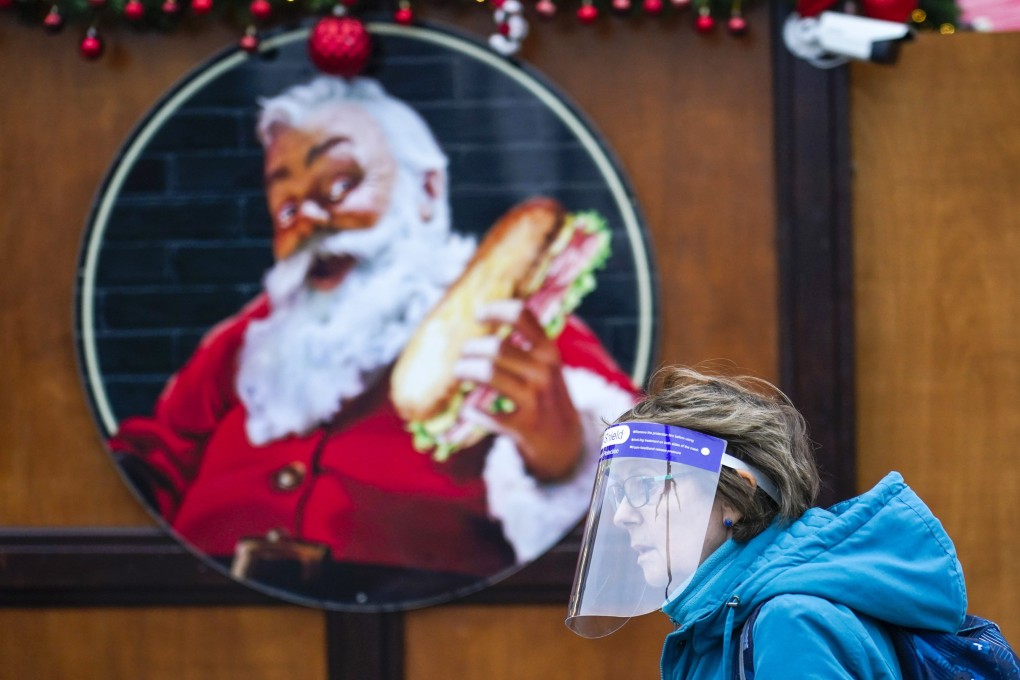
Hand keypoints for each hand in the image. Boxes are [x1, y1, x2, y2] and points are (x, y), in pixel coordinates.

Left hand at [455, 300, 582, 481]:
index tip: (478, 316)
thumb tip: (483, 316)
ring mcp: (534, 398)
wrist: (564, 440)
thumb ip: (526, 341)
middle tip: (463, 355)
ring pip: (487, 372)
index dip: (495, 310)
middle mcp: (543, 370)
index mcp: (548, 350)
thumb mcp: (546, 364)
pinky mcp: (523, 425)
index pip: (521, 316)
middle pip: (495, 347)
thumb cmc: (545, 394)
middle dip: (471, 349)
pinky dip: (470, 411)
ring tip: (459, 373)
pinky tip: (467, 409)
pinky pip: (485, 413)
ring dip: (465, 370)